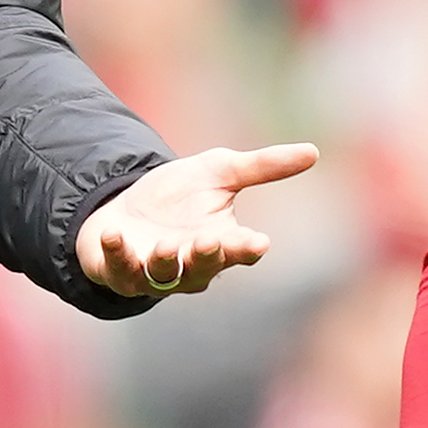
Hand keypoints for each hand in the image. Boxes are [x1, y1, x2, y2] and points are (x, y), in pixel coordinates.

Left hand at [76, 143, 317, 297]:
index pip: (239, 250)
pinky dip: (117, 254)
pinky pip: (120, 269)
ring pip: (165, 276)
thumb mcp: (220, 171)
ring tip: (167, 245)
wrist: (127, 205)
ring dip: (166, 263)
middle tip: (210, 241)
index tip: (259, 242)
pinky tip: (113, 234)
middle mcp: (191, 265)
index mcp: (221, 244)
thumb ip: (263, 166)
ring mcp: (155, 273)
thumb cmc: (180, 195)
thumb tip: (314, 151)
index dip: (247, 248)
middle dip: (207, 257)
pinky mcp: (120, 271)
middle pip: (204, 268)